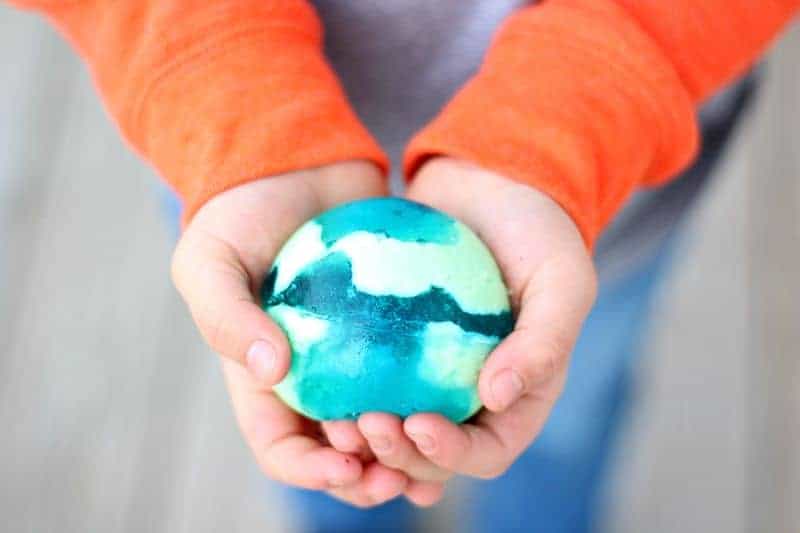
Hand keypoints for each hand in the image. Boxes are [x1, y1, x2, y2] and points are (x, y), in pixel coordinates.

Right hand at [171, 161, 436, 506]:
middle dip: (368, 475)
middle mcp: (311, 377)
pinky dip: (437, 392)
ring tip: (439, 447)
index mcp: (263, 380)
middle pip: (340, 449)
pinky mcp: (392, 327)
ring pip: (385, 418)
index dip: (312, 470)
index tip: (348, 464)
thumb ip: (225, 316)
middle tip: (400, 473)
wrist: (294, 164)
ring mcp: (353, 354)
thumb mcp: (208, 259)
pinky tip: (470, 397)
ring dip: (410, 448)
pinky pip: (417, 369)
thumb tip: (272, 370)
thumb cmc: (239, 214)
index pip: (281, 447)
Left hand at [356, 157, 595, 484]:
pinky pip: (367, 377)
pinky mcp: (396, 343)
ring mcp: (433, 371)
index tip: (417, 424)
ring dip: (365, 438)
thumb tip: (497, 398)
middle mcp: (474, 393)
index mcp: (519, 393)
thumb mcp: (563, 279)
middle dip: (399, 455)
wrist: (493, 180)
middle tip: (365, 425)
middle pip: (432, 451)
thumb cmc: (540, 229)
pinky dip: (345, 391)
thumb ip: (544, 342)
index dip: (452, 455)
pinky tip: (314, 384)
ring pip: (394, 425)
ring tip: (335, 422)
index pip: (488, 450)